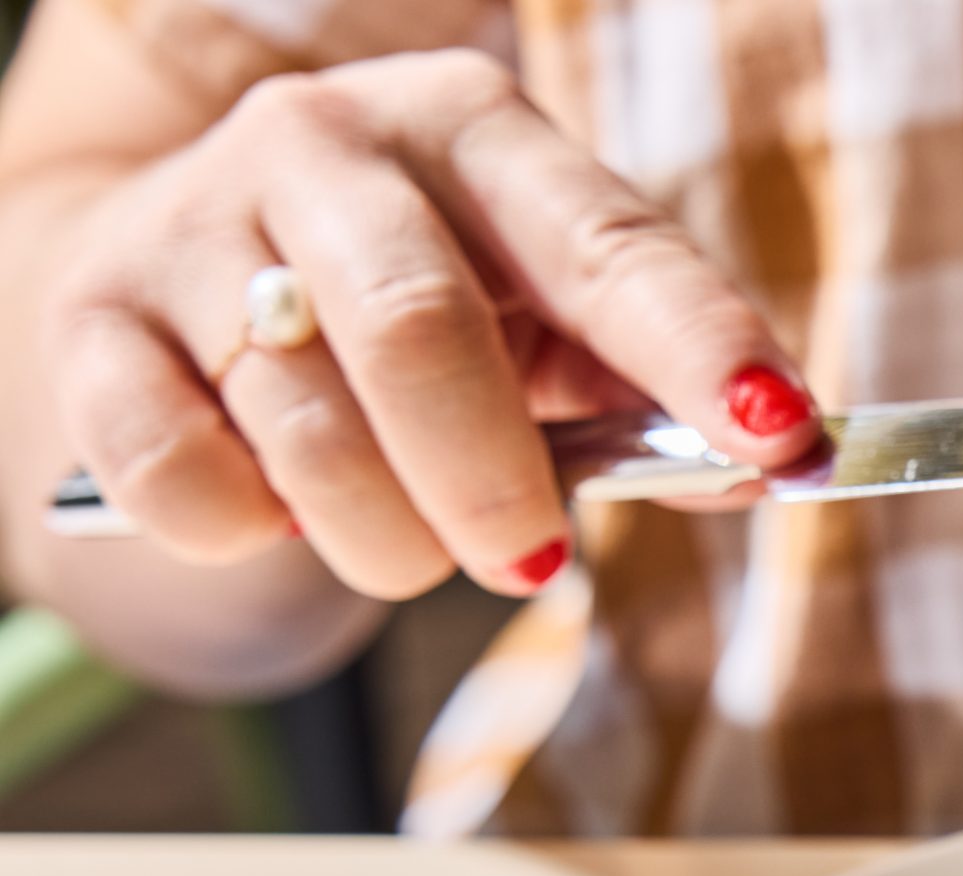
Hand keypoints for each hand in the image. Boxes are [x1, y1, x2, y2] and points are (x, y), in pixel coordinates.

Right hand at [41, 49, 818, 598]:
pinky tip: (283, 514)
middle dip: (496, 485)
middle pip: (420, 330)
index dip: (697, 346)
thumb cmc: (432, 308)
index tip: (776, 433)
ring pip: (303, 422)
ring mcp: (195, 223)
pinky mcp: (94, 320)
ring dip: (386, 536)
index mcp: (478, 132)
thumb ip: (655, 392)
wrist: (202, 281)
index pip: (609, 248)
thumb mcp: (552, 323)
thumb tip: (764, 462)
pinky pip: (180, 471)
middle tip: (532, 564)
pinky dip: (252, 533)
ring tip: (413, 549)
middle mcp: (327, 145)